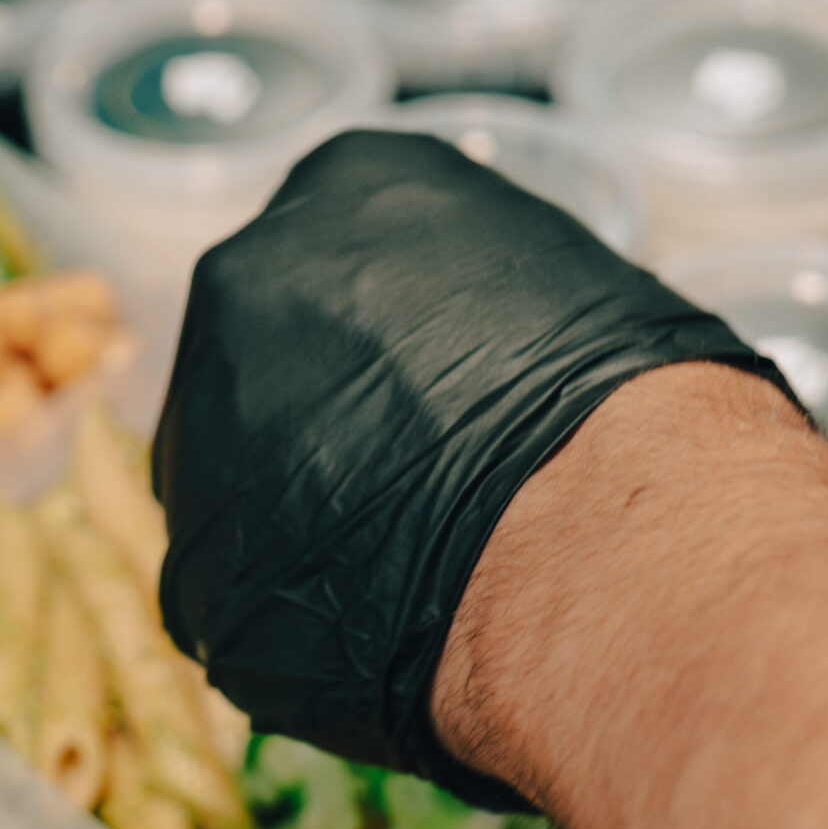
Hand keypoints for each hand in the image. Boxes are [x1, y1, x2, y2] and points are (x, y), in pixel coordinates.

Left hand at [154, 129, 789, 802]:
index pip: (346, 260)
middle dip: (333, 432)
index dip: (399, 349)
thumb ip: (487, 311)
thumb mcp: (573, 295)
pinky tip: (394, 637)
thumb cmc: (627, 414)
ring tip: (415, 578)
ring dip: (313, 531)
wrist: (600, 549)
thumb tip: (495, 365)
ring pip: (245, 491)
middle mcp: (242, 287)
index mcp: (345, 191)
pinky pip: (248, 603)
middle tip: (419, 494)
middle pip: (271, 365)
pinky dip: (311, 628)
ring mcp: (201, 438)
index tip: (442, 404)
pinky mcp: (201, 580)